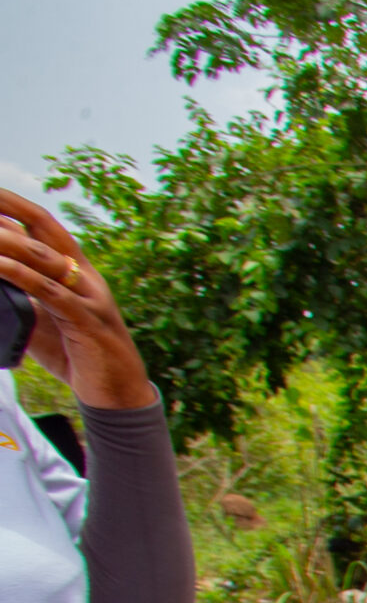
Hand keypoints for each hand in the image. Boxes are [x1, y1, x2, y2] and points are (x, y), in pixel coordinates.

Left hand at [0, 191, 152, 409]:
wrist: (119, 396)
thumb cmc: (77, 355)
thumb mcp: (42, 317)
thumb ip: (20, 293)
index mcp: (75, 271)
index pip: (42, 225)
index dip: (12, 205)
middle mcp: (85, 276)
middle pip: (44, 228)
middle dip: (8, 207)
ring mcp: (88, 297)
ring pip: (42, 256)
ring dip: (5, 240)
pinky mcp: (86, 321)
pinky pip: (49, 292)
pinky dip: (20, 276)